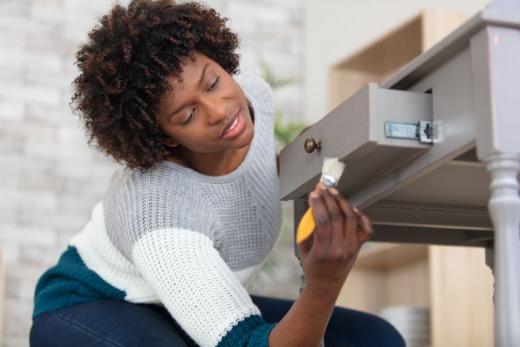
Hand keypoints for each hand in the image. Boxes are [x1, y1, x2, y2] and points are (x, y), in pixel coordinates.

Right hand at [298, 183, 373, 297]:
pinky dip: (361, 216)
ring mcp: (351, 248)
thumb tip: (314, 207)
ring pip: (350, 218)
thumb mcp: (304, 249)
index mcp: (323, 251)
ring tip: (334, 193)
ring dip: (342, 202)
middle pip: (336, 217)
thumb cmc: (313, 267)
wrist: (326, 285)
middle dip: (328, 199)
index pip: (322, 221)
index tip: (313, 194)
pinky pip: (365, 229)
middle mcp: (340, 249)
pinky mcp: (358, 247)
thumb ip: (308, 229)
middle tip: (323, 188)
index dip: (318, 204)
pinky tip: (353, 208)